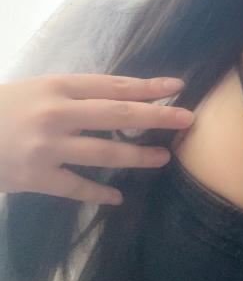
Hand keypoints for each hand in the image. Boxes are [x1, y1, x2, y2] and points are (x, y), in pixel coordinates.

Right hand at [0, 73, 195, 204]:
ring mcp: (47, 147)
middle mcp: (56, 113)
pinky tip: (118, 195)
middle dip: (156, 116)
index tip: (177, 87)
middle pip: (117, 114)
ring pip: (104, 152)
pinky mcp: (35, 177)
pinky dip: (99, 192)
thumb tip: (121, 99)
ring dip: (137, 155)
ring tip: (162, 157)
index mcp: (58, 86)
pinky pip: (76, 186)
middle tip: (187, 119)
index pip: (114, 85)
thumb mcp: (39, 89)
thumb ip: (75, 94)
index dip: (148, 87)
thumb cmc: (4, 107)